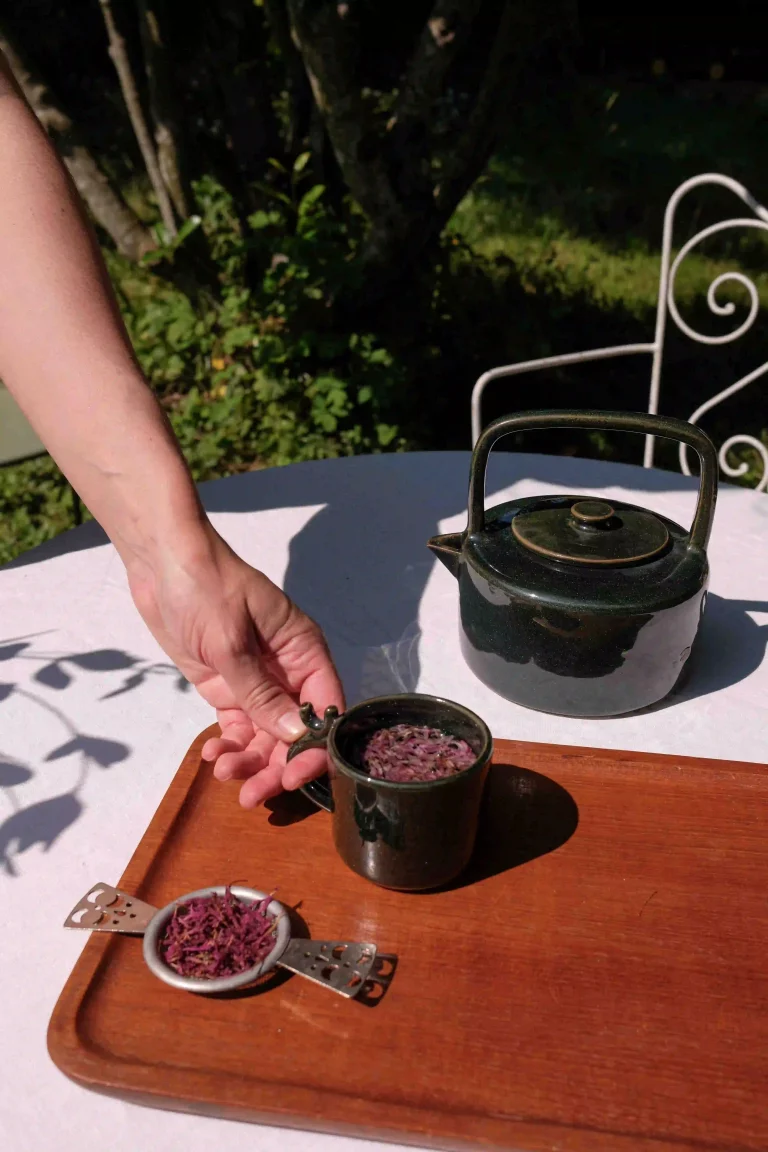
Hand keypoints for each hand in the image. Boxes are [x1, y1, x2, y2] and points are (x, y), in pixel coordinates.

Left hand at [126, 522, 343, 806]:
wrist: (163, 562)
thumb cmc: (206, 588)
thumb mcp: (232, 641)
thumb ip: (261, 693)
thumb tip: (295, 738)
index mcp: (304, 652)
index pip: (325, 709)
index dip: (315, 748)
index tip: (293, 777)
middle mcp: (287, 671)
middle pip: (294, 731)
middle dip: (275, 765)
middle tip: (251, 796)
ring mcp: (256, 680)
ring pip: (265, 734)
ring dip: (249, 760)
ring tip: (224, 774)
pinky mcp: (227, 686)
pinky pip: (238, 725)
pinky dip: (229, 744)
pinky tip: (212, 756)